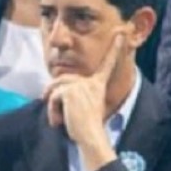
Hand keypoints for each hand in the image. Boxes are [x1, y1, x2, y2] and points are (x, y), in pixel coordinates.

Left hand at [44, 31, 126, 148]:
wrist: (89, 137)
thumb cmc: (85, 128)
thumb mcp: (81, 108)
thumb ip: (73, 95)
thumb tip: (49, 92)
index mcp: (97, 85)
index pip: (107, 64)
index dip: (115, 49)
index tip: (122, 33)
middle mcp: (92, 82)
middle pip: (62, 79)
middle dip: (51, 93)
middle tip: (50, 108)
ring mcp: (81, 85)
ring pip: (55, 88)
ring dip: (52, 106)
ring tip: (60, 120)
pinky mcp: (71, 91)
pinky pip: (52, 97)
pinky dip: (51, 110)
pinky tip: (60, 121)